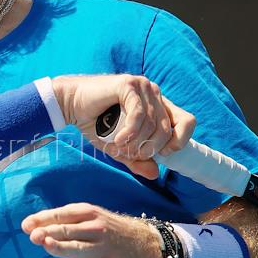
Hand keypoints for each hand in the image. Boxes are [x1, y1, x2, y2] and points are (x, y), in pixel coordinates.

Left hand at [21, 202, 164, 257]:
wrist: (148, 246)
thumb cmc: (110, 232)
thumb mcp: (93, 218)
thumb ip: (66, 222)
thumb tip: (32, 227)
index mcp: (89, 214)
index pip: (62, 215)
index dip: (43, 219)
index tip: (25, 226)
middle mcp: (96, 229)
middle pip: (68, 231)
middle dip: (49, 232)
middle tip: (33, 236)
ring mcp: (102, 250)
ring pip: (76, 249)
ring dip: (60, 248)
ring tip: (45, 246)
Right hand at [51, 75, 193, 179]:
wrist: (70, 104)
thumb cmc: (96, 123)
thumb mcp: (119, 148)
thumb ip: (137, 159)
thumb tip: (155, 173)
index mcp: (158, 105)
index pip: (187, 121)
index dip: (179, 140)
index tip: (160, 153)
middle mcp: (154, 93)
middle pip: (167, 128)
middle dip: (149, 147)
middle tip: (130, 153)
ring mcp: (142, 86)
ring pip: (151, 123)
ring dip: (135, 142)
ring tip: (119, 146)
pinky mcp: (128, 84)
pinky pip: (138, 113)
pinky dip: (129, 131)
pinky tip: (118, 139)